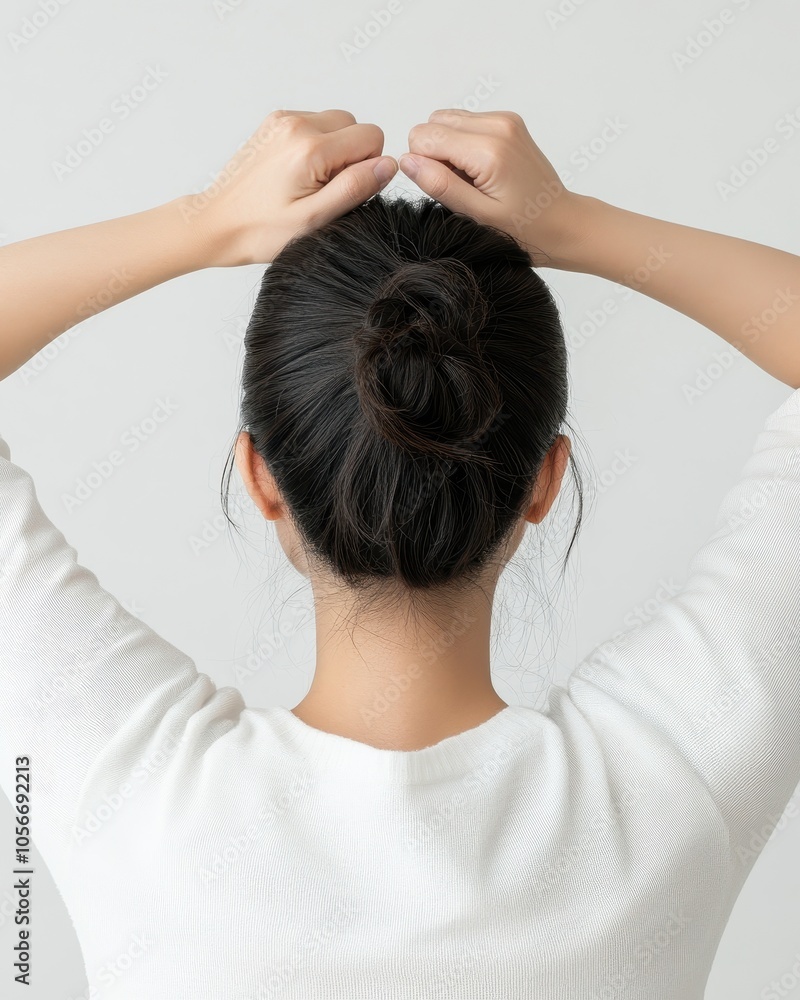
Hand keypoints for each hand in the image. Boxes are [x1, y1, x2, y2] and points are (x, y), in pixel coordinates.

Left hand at [184, 109, 397, 266]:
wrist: (217, 223)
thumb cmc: (260, 230)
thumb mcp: (315, 220)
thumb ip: (355, 188)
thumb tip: (388, 165)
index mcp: (309, 147)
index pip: (371, 137)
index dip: (367, 168)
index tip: (341, 192)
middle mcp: (296, 124)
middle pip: (355, 126)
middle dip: (351, 157)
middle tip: (324, 191)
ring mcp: (282, 120)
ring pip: (336, 124)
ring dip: (334, 152)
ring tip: (308, 184)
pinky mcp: (274, 123)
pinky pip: (315, 125)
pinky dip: (316, 147)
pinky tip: (297, 175)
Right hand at [399, 110, 589, 267]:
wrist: (562, 222)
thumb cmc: (524, 228)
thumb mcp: (477, 215)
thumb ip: (440, 185)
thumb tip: (406, 161)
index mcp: (489, 150)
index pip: (423, 137)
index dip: (424, 165)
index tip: (447, 188)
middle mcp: (497, 124)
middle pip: (432, 123)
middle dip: (435, 155)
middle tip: (461, 186)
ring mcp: (504, 119)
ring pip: (446, 120)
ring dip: (448, 150)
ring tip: (472, 180)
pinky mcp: (507, 121)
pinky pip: (464, 123)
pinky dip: (463, 145)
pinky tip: (481, 171)